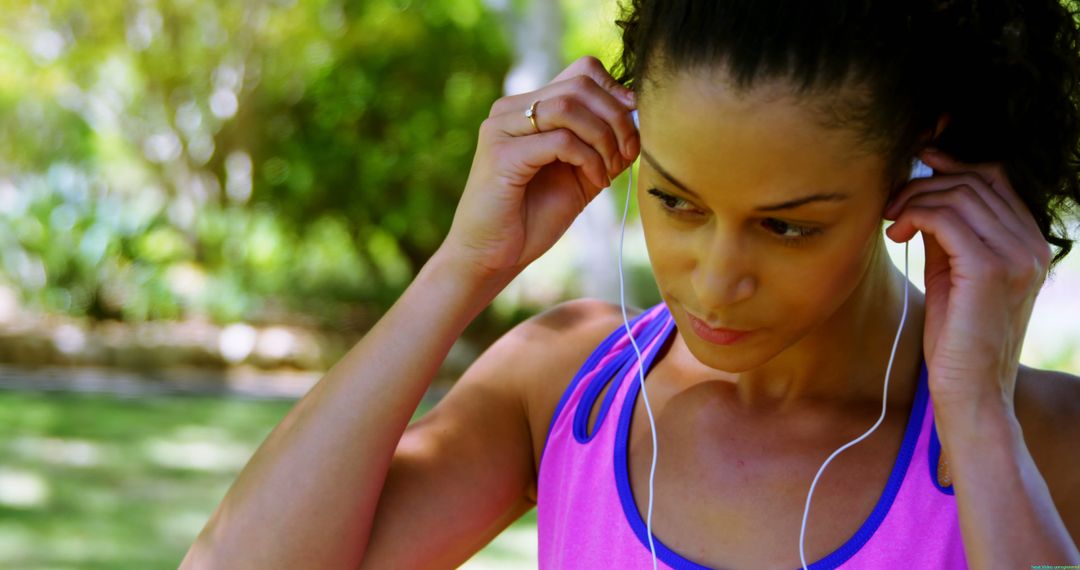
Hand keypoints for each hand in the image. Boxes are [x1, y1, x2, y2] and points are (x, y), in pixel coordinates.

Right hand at [440, 56, 638, 281]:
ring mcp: (502, 128)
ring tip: (611, 169)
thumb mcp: (580, 173)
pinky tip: (596, 182)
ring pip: (570, 106)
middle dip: (617, 118)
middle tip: (629, 153)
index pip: (582, 70)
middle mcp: (510, 109)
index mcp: (527, 107)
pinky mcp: (501, 154)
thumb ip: (603, 144)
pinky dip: (589, 159)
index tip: (635, 126)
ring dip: (604, 138)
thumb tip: (639, 117)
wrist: (492, 256)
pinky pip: (561, 140)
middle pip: (580, 85)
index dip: (616, 92)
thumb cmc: (533, 217)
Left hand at [882, 149, 1052, 413]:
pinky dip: (913, 215)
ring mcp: (1015, 255)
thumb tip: (923, 192)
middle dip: (924, 184)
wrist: (972, 392)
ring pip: (957, 194)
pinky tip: (896, 234)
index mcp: (1031, 243)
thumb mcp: (954, 273)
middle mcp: (1032, 244)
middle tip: (891, 206)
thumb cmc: (957, 338)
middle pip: (975, 180)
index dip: (952, 165)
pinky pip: (944, 217)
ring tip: (891, 222)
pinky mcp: (988, 269)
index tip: (915, 167)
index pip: (996, 178)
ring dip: (913, 200)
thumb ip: (949, 233)